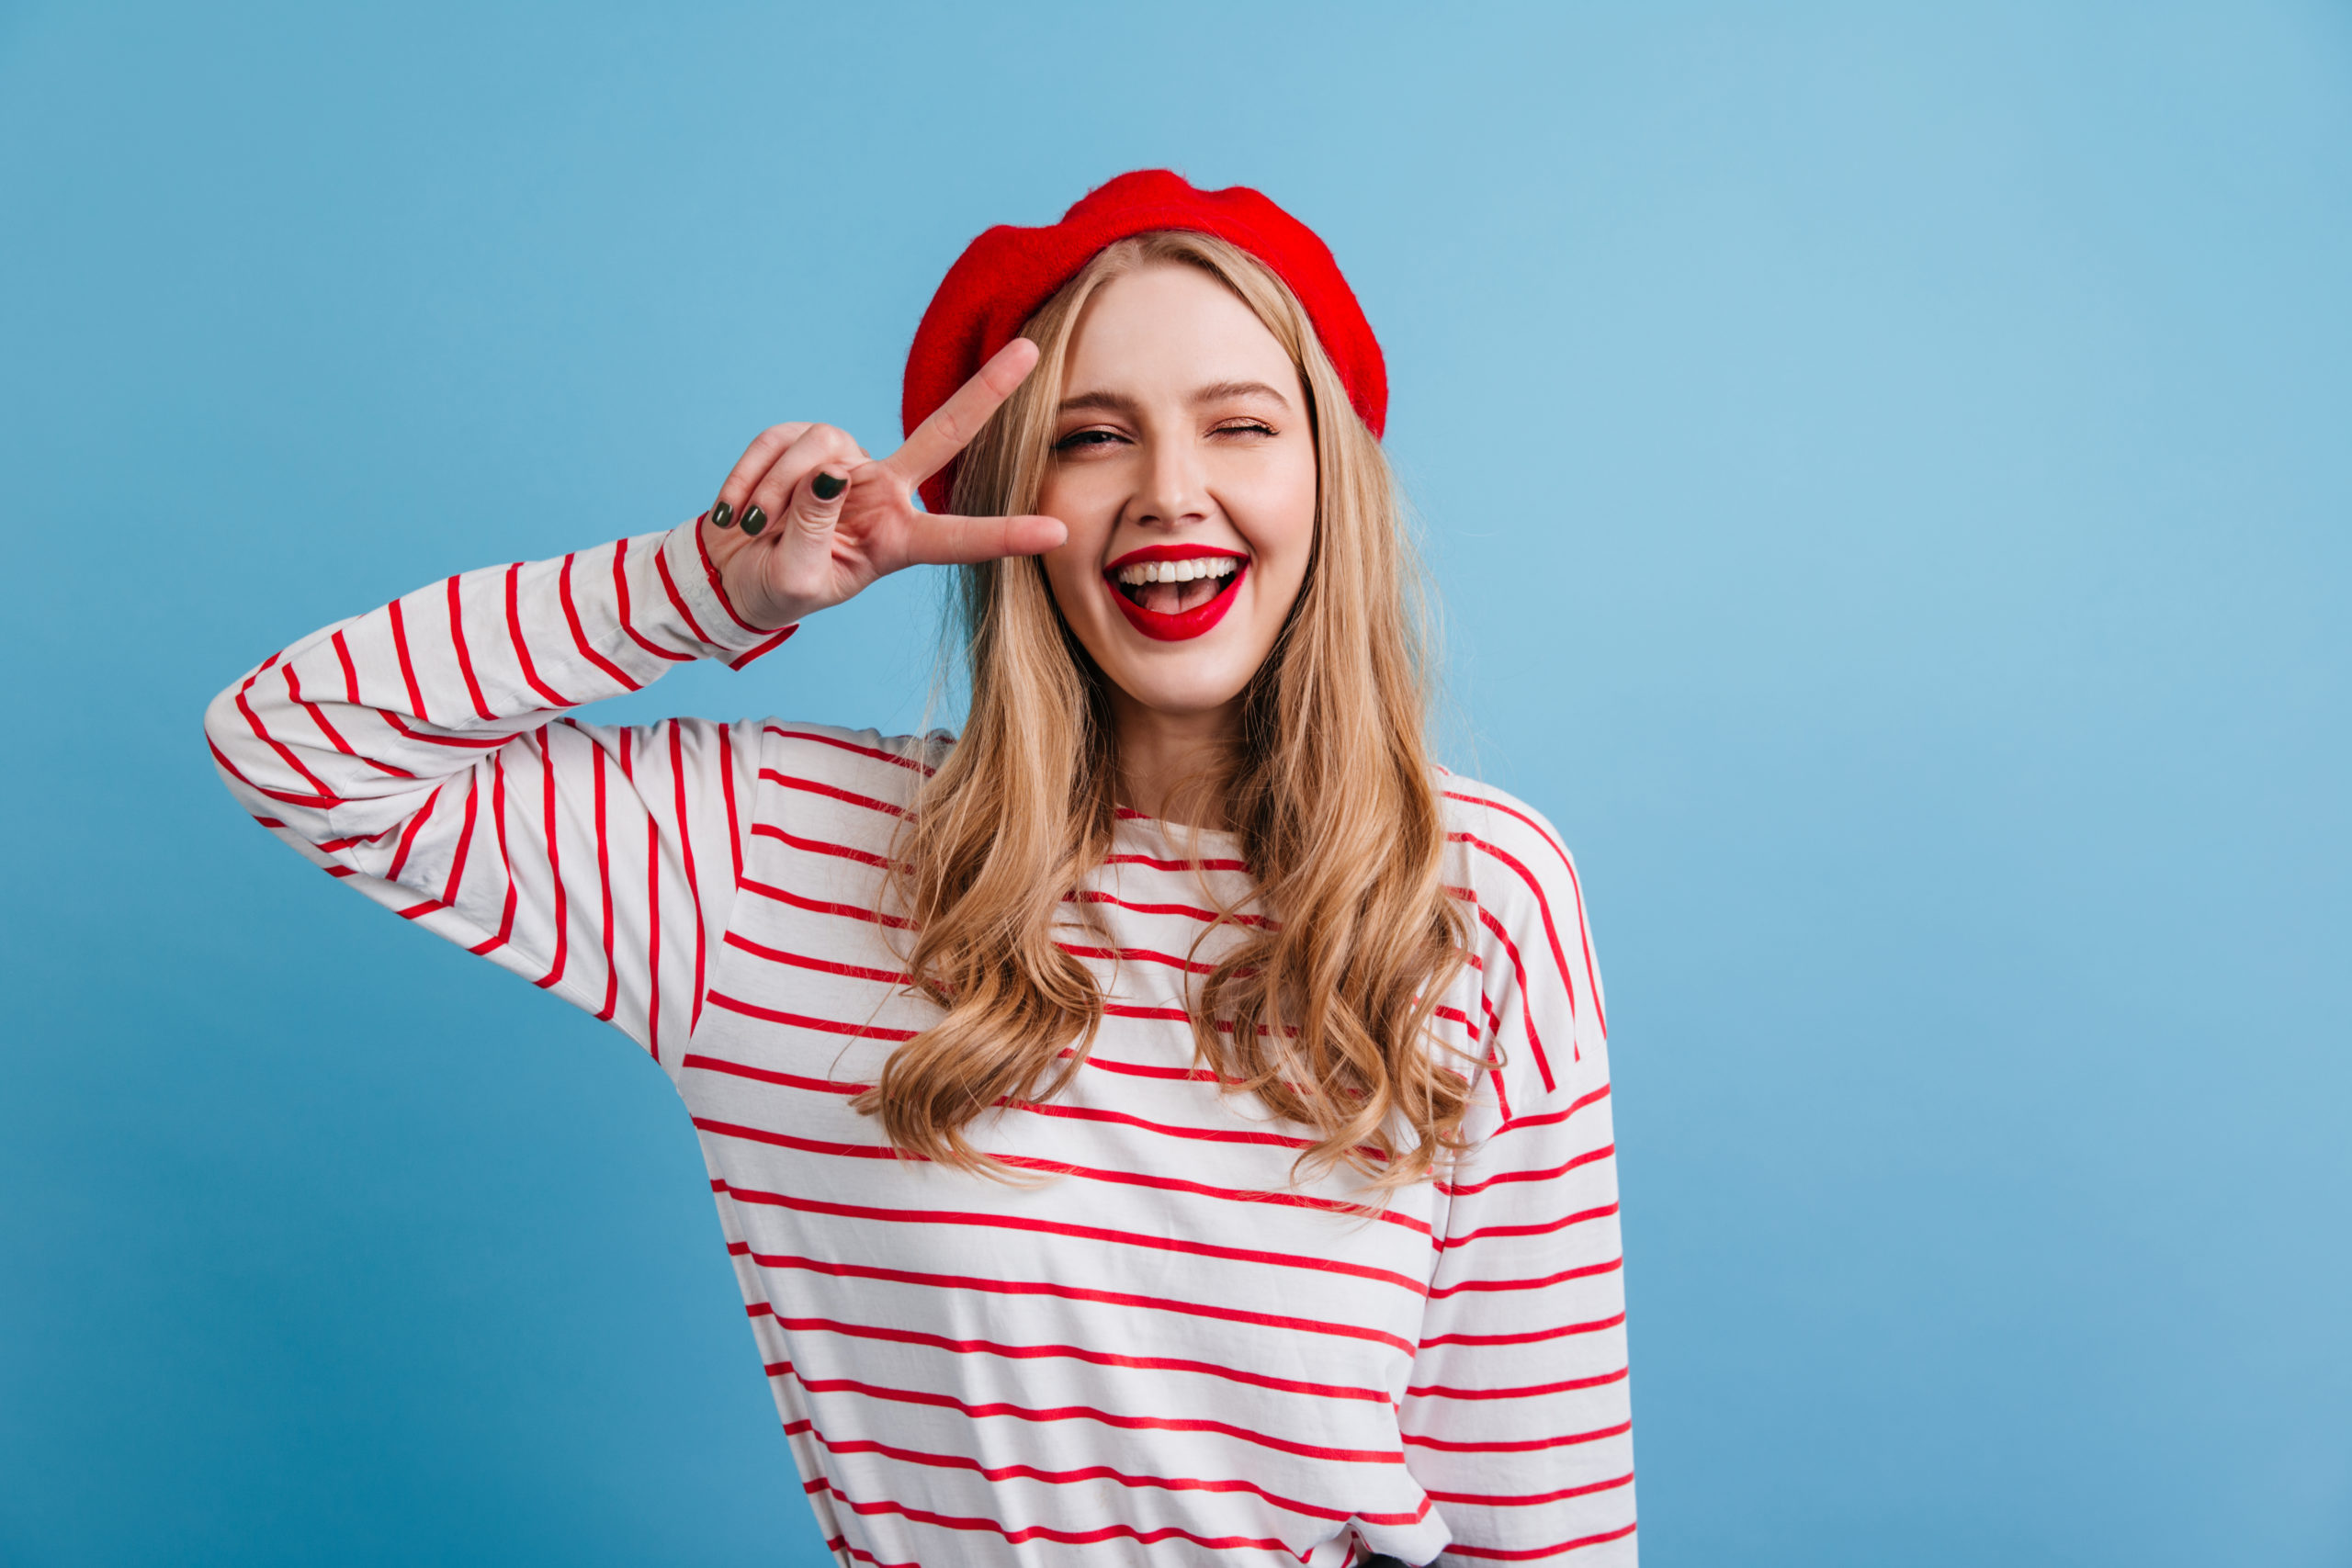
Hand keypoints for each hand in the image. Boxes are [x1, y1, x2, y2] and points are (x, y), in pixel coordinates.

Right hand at [701, 339, 1066, 630]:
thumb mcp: (796, 577)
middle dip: (987, 390)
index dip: (1005, 536)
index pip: (958, 539)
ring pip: (820, 451)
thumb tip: (828, 473)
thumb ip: (814, 529)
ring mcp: (847, 462)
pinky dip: (748, 476)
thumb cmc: (776, 587)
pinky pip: (778, 442)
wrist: (730, 574)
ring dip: (775, 491)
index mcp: (897, 542)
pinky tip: (737, 509)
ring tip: (756, 525)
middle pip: (944, 434)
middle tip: (1032, 351)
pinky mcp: (805, 441)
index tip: (1057, 533)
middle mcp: (884, 493)